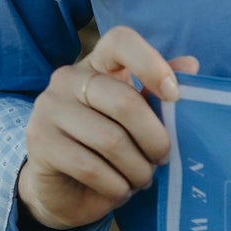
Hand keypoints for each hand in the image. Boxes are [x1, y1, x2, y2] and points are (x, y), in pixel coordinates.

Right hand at [17, 27, 199, 230]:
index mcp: (96, 64)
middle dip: (155, 139)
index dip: (151, 64)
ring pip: (111, 141)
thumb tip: (191, 65)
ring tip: (142, 178)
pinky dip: (116, 186)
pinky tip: (120, 190)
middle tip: (163, 159)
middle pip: (125, 102)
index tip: (174, 95)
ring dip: (138, 169)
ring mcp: (49, 109)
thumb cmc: (109, 150)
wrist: (65, 190)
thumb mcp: (138, 120)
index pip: (121, 41)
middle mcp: (67, 79)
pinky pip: (92, 168)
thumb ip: (159, 92)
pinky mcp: (40, 143)